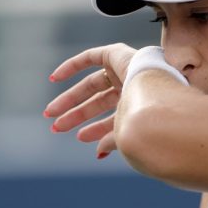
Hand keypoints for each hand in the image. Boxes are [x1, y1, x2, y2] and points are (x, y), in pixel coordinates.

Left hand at [44, 43, 135, 158]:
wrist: (157, 94)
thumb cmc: (146, 119)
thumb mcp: (127, 133)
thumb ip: (112, 140)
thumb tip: (98, 153)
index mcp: (141, 108)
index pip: (114, 118)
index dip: (96, 129)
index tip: (79, 137)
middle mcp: (134, 88)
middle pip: (99, 102)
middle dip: (77, 115)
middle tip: (57, 128)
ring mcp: (126, 70)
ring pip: (91, 85)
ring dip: (70, 99)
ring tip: (50, 114)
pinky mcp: (117, 54)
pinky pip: (91, 57)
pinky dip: (72, 65)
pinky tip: (54, 78)